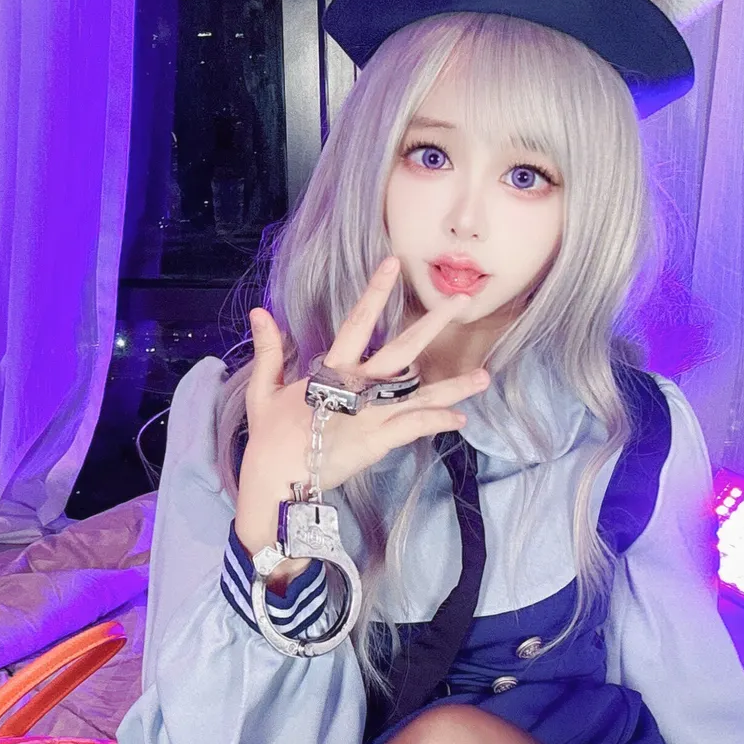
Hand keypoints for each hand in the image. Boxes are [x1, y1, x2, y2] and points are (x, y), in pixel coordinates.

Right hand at [234, 256, 489, 561]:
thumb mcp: (264, 390)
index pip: (358, 321)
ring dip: (453, 387)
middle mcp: (357, 388)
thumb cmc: (269, 438)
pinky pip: (413, 428)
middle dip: (433, 324)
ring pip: (419, 395)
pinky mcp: (377, 442)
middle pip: (402, 350)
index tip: (393, 263)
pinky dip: (436, 422)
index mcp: (331, 370)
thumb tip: (259, 311)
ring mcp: (370, 415)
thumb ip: (268, 351)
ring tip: (483, 377)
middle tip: (461, 302)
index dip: (375, 291)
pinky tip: (459, 419)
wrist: (274, 480)